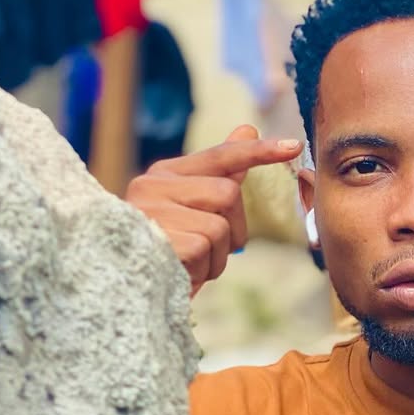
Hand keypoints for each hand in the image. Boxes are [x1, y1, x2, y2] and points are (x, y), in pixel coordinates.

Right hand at [125, 124, 302, 293]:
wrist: (120, 285)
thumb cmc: (161, 248)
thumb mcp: (189, 210)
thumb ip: (218, 174)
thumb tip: (247, 129)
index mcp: (163, 175)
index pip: (219, 156)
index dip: (258, 152)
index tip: (294, 146)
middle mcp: (153, 185)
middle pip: (228, 194)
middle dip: (231, 229)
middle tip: (208, 250)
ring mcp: (152, 211)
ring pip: (220, 226)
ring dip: (216, 256)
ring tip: (190, 264)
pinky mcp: (158, 238)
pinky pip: (206, 249)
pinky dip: (203, 269)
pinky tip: (182, 273)